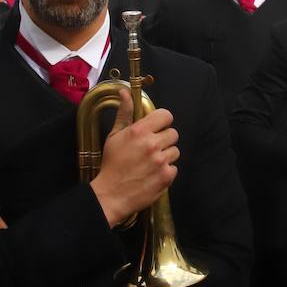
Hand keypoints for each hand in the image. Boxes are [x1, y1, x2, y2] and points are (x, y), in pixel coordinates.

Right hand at [91, 86, 178, 226]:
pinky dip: (166, 171)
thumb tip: (124, 92)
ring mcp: (161, 161)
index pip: (166, 115)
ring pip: (175, 151)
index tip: (156, 128)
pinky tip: (152, 173)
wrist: (111, 194)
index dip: (162, 121)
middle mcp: (153, 144)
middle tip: (151, 148)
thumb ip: (124, 113)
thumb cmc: (111, 164)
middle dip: (164, 139)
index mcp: (140, 131)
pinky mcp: (166, 177)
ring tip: (150, 162)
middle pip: (173, 133)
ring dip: (166, 155)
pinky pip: (174, 168)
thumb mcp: (114, 136)